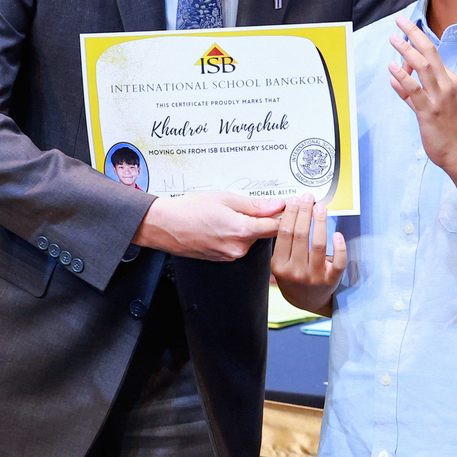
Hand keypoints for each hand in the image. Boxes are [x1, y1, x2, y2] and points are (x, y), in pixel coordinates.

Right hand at [133, 190, 285, 260]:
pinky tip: (219, 224)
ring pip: (249, 238)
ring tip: (225, 213)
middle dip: (260, 218)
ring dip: (245, 226)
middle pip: (263, 232)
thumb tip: (276, 205)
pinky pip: (236, 244)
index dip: (286, 215)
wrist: (164, 226)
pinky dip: (234, 234)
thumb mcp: (225, 198)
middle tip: (246, 204)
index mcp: (242, 231)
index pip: (277, 226)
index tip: (292, 207)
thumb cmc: (189, 210)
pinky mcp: (222, 258)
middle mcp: (238, 248)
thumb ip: (255, 205)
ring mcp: (230, 255)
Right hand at [270, 197, 343, 314]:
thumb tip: (290, 213)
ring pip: (319, 244)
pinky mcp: (331, 280)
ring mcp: (314, 276)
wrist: (307, 301)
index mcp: (280, 266)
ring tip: (320, 207)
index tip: (294, 200)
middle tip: (308, 198)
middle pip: (301, 235)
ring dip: (320, 222)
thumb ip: (283, 244)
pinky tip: (337, 234)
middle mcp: (296, 271)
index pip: (285, 234)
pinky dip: (339, 246)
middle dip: (305, 212)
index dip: (291, 214)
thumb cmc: (293, 278)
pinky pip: (338, 261)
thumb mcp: (280, 264)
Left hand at [390, 18, 456, 171]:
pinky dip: (403, 77)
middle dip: (415, 34)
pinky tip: (393, 68)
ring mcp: (439, 97)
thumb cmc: (447, 127)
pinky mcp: (429, 111)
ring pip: (423, 67)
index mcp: (450, 80)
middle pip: (430, 52)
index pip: (433, 55)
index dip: (417, 41)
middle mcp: (447, 85)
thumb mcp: (430, 105)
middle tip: (400, 20)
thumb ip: (411, 91)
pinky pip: (415, 90)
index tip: (406, 28)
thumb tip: (395, 77)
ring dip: (407, 51)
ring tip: (394, 39)